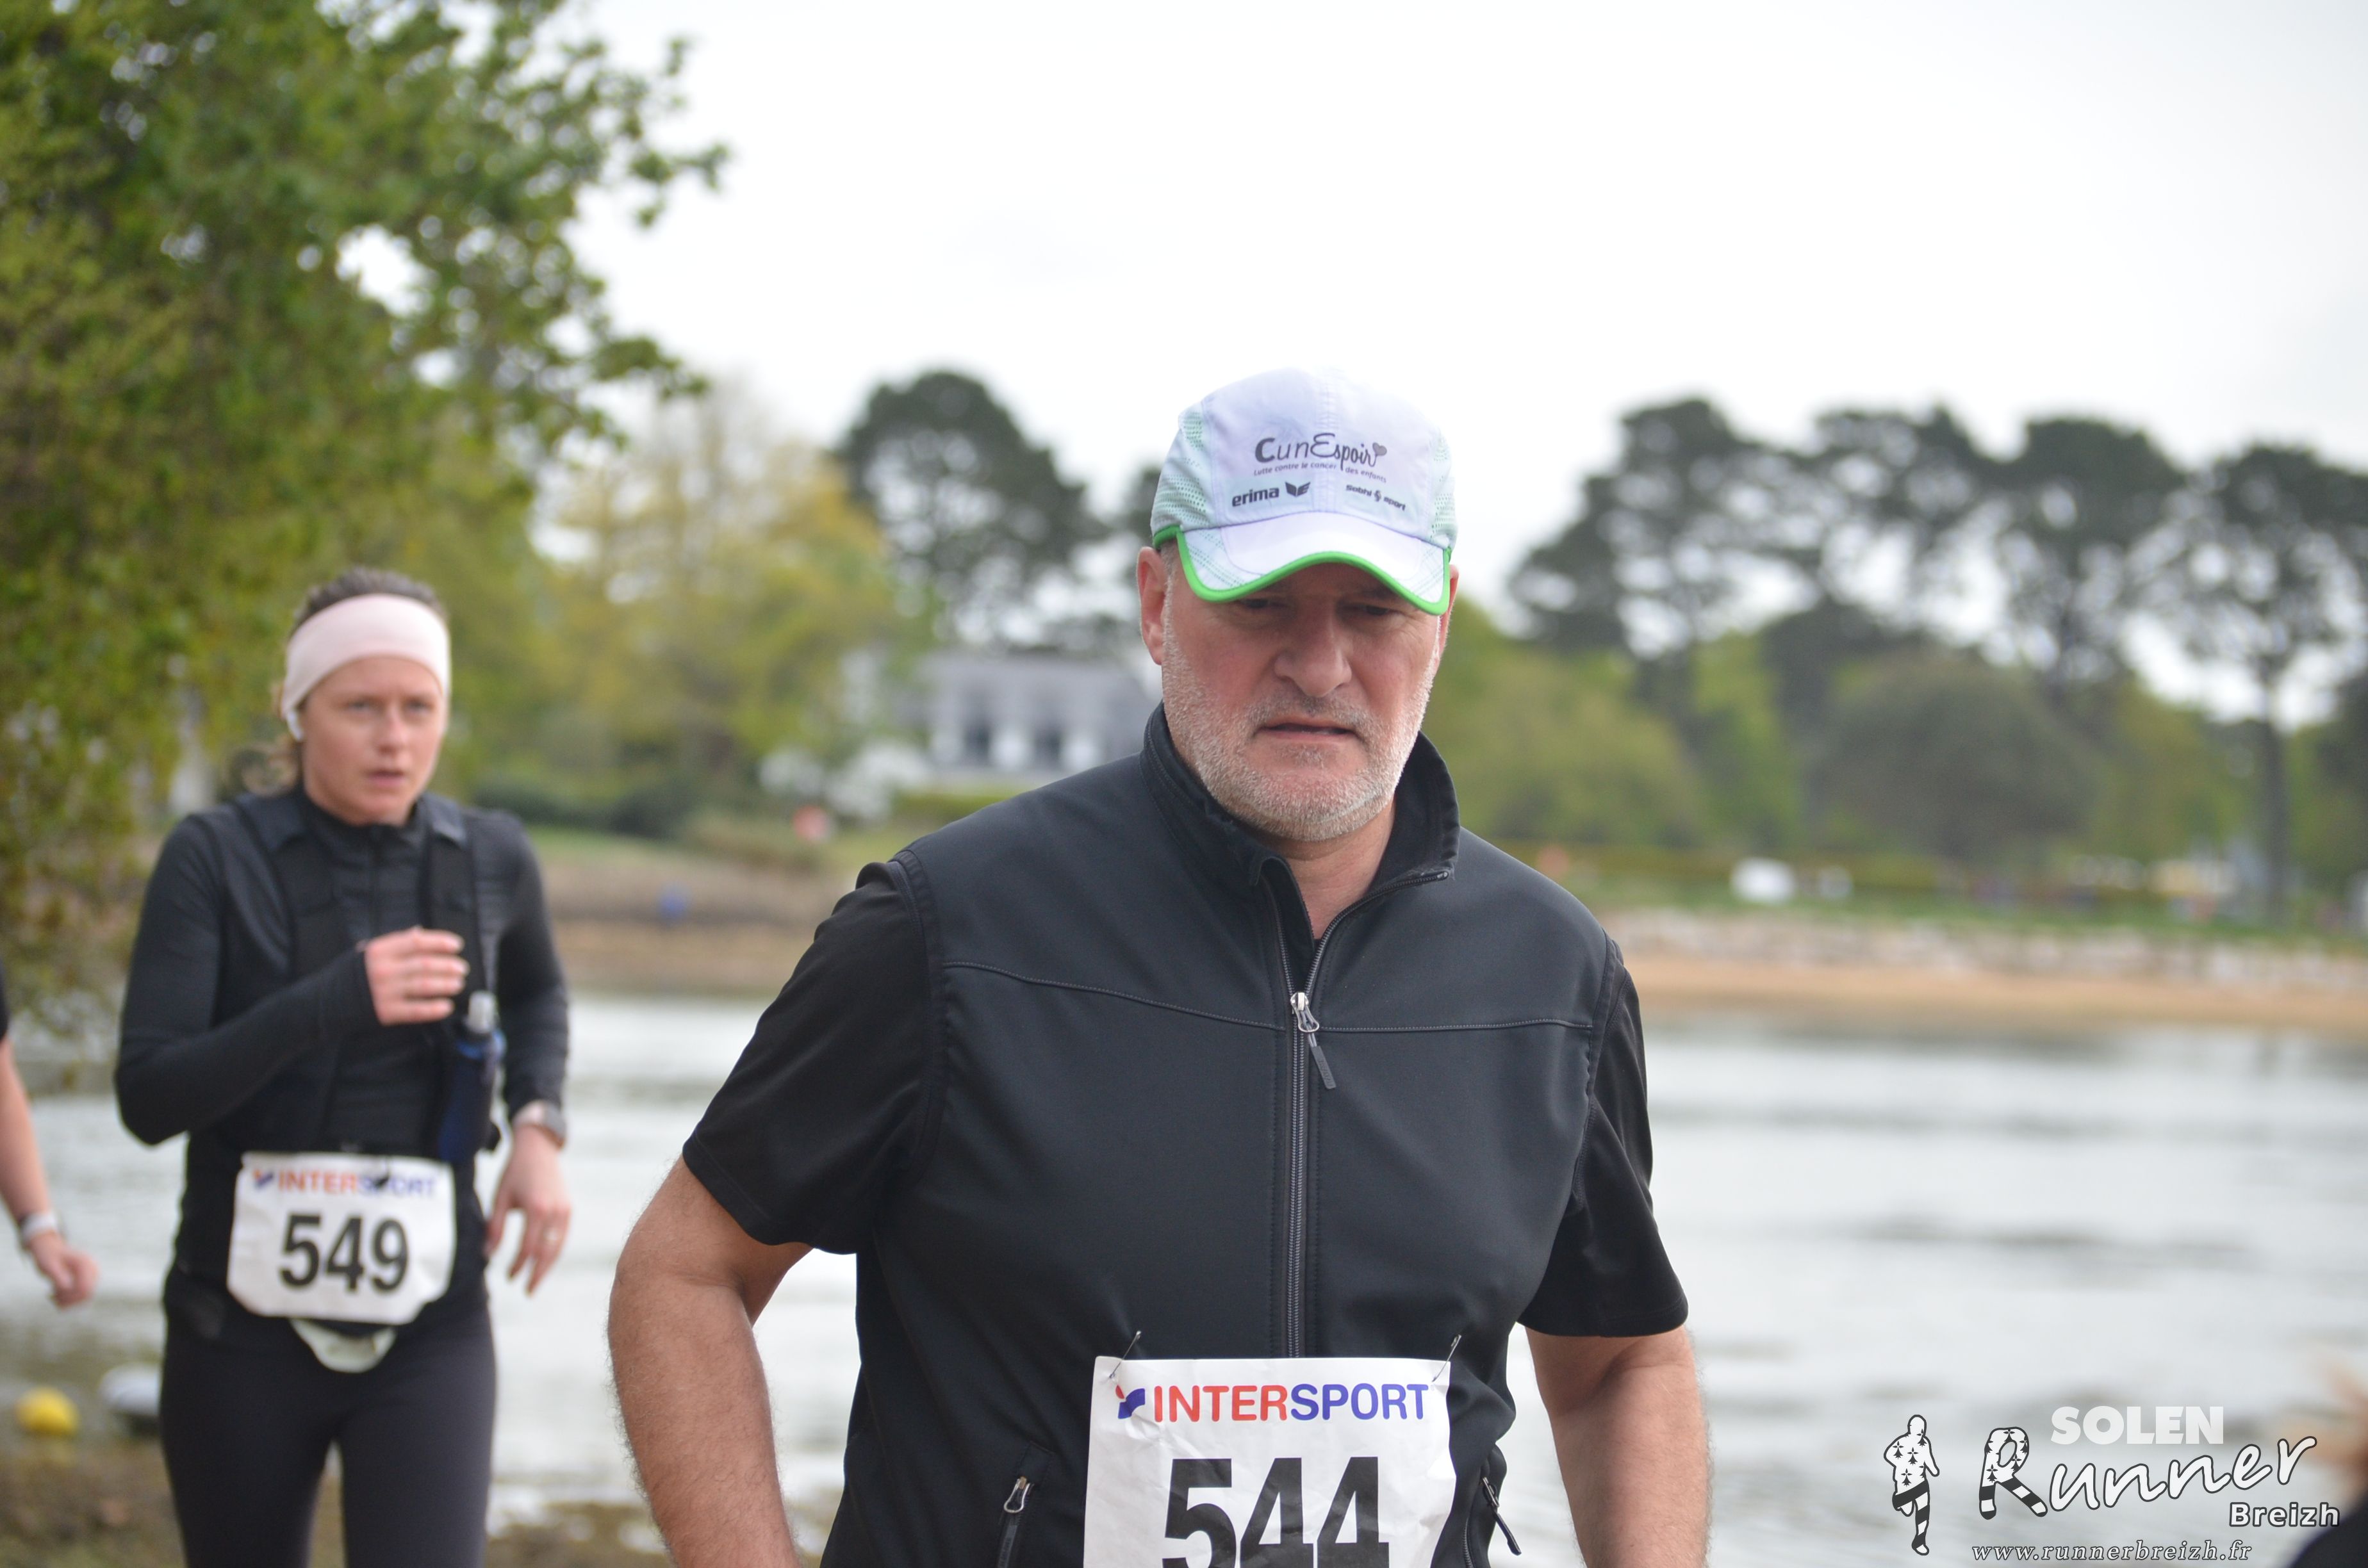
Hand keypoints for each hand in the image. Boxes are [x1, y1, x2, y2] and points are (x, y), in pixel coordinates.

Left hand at [27, 1231, 97, 1308]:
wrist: (50, 1249)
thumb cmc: (47, 1256)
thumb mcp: (48, 1266)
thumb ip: (58, 1276)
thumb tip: (67, 1288)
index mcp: (85, 1263)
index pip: (85, 1287)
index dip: (69, 1296)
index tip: (53, 1296)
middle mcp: (93, 1268)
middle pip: (87, 1293)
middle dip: (68, 1299)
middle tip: (51, 1297)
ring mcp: (92, 1274)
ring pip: (85, 1296)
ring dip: (68, 1301)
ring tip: (53, 1296)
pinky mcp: (89, 1280)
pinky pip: (83, 1295)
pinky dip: (70, 1299)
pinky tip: (57, 1295)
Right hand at [363, 927, 466, 1024]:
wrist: (329, 1000)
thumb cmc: (356, 973)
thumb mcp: (369, 951)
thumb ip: (395, 942)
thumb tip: (420, 931)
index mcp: (380, 950)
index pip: (416, 942)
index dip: (439, 942)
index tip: (457, 945)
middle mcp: (384, 969)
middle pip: (424, 964)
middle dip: (448, 965)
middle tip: (462, 968)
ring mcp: (385, 991)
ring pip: (423, 986)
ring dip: (445, 984)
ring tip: (458, 984)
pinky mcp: (386, 1012)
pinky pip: (415, 1011)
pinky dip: (433, 1009)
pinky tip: (447, 1006)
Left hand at [486, 1122, 570, 1293]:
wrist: (538, 1148)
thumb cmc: (515, 1172)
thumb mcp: (500, 1198)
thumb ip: (495, 1227)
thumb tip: (488, 1255)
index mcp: (536, 1209)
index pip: (528, 1248)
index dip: (518, 1265)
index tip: (508, 1277)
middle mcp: (555, 1212)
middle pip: (548, 1253)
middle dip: (537, 1274)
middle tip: (527, 1291)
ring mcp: (565, 1210)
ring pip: (558, 1247)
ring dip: (547, 1267)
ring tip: (535, 1280)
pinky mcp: (569, 1209)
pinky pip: (562, 1237)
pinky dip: (554, 1252)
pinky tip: (543, 1261)